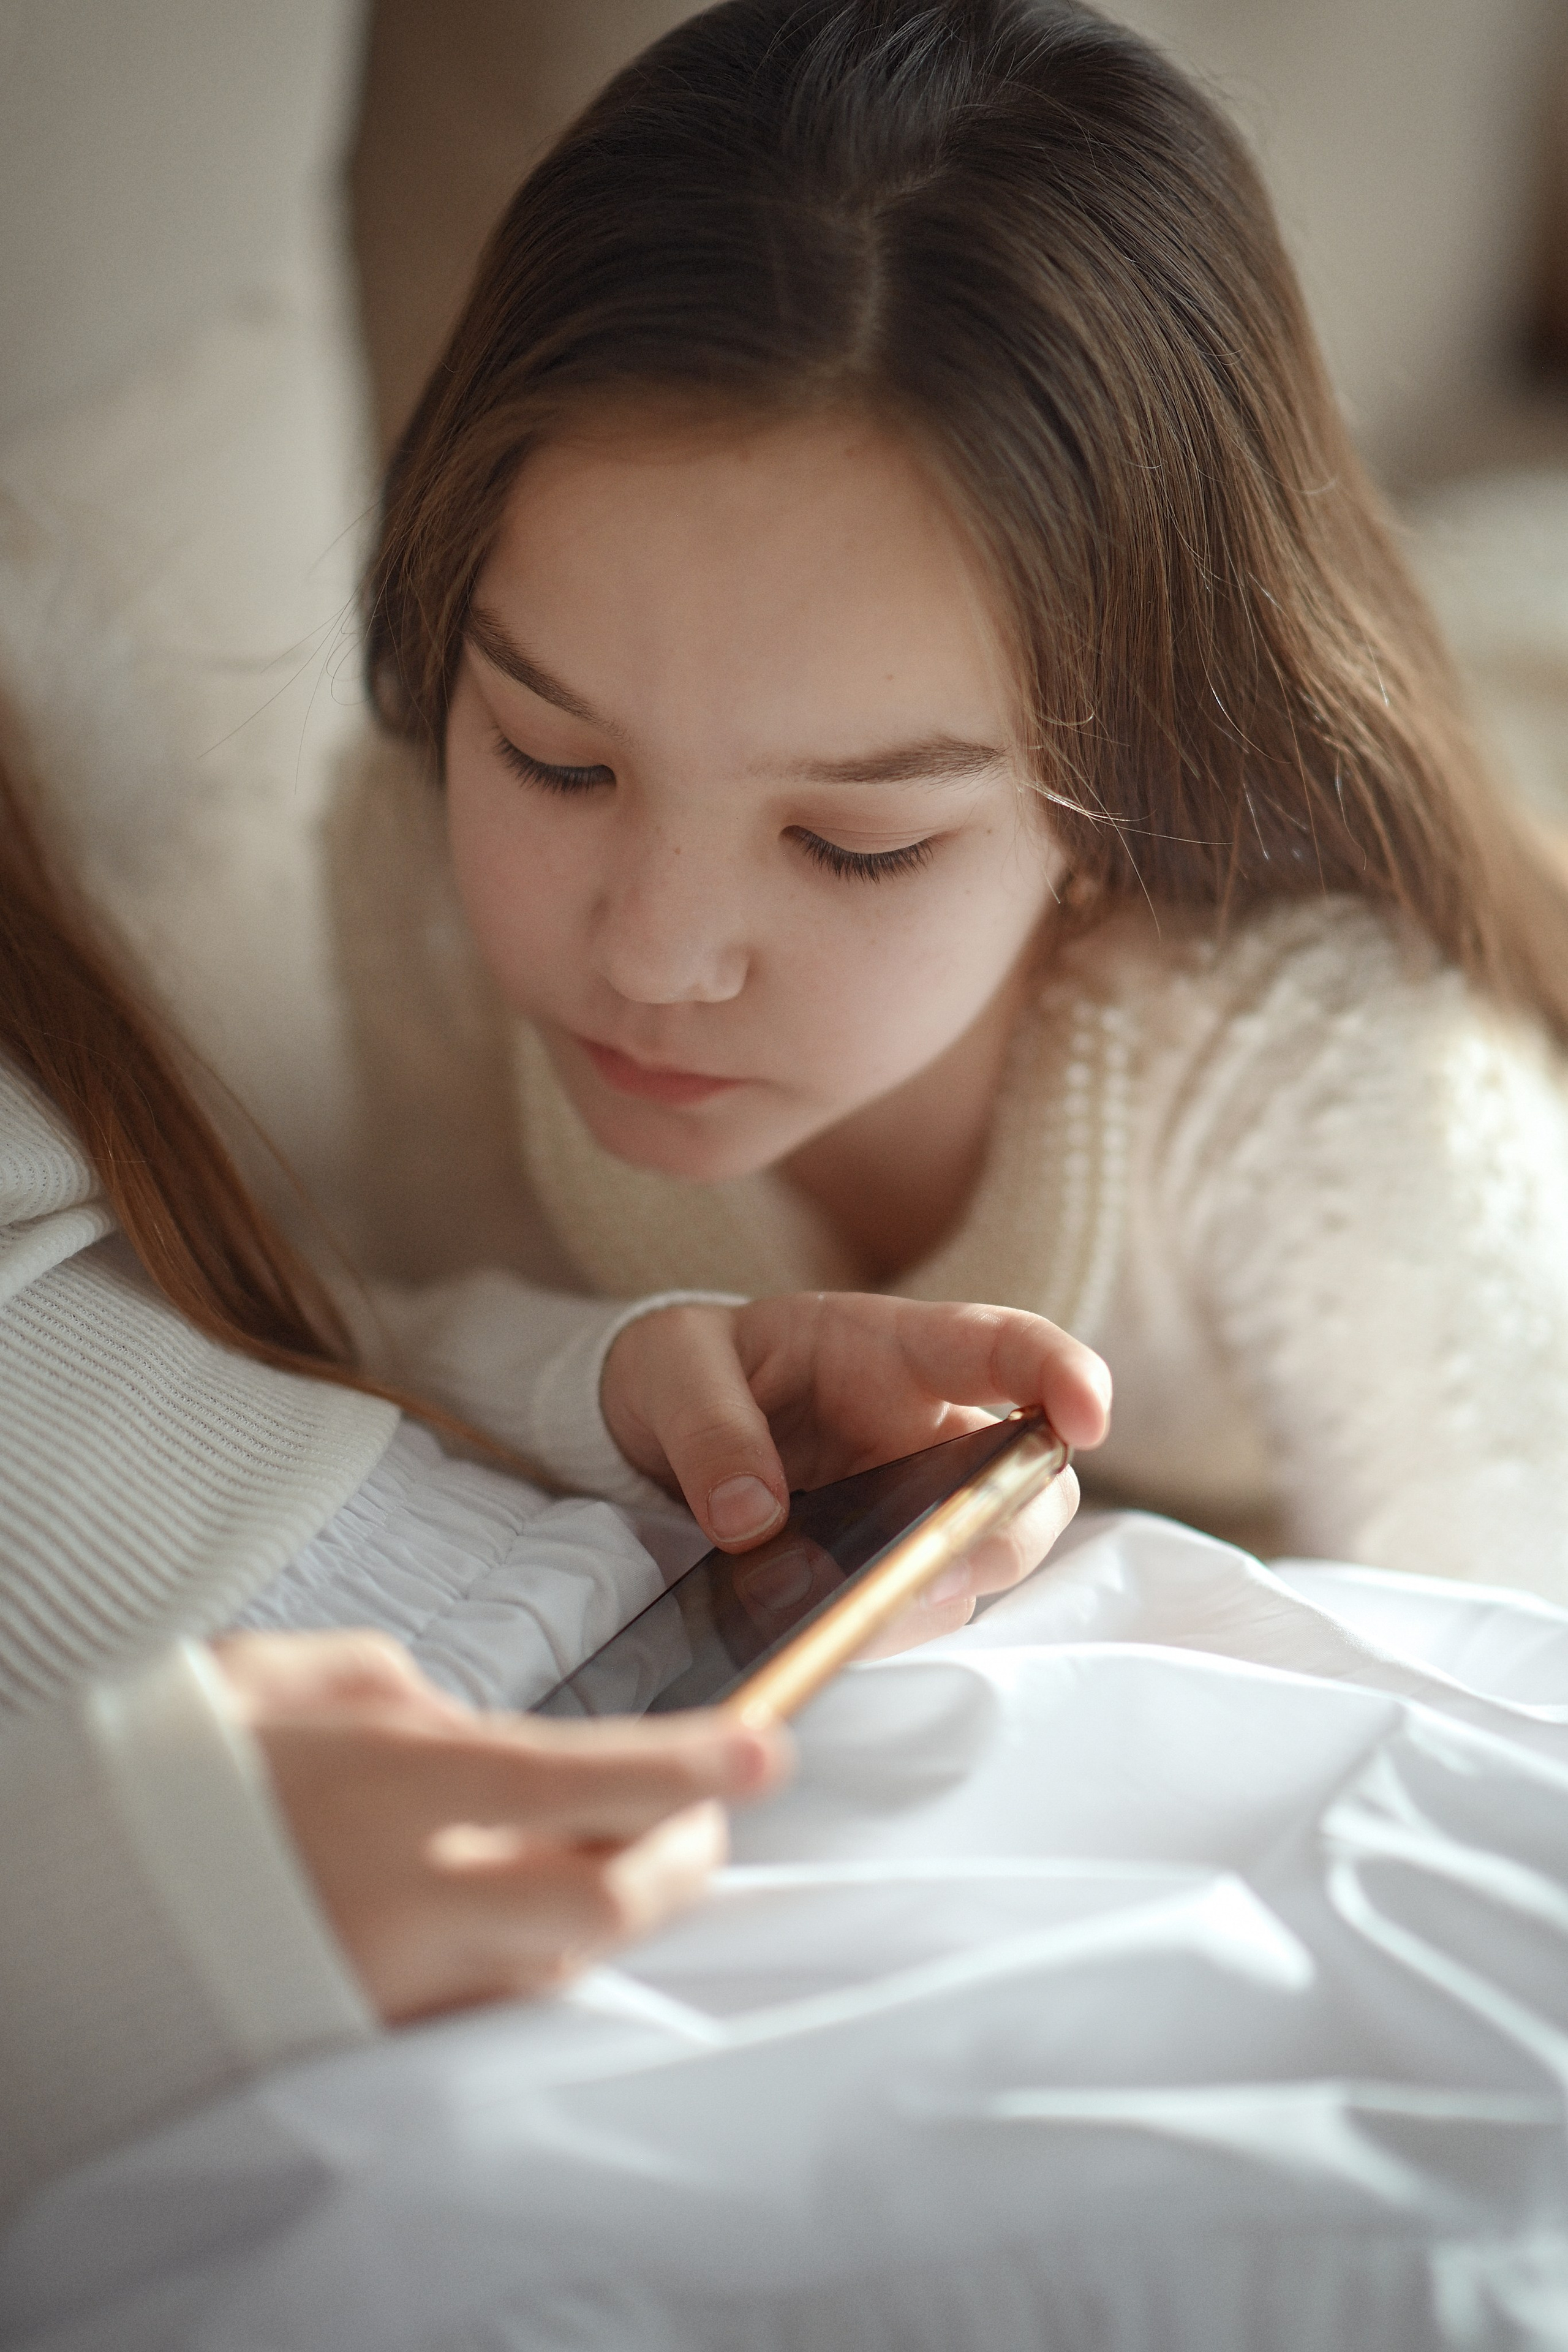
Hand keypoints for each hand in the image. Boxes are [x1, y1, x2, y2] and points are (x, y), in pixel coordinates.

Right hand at [211, 1630, 790, 2021]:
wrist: (49, 1905)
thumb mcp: (286, 1677)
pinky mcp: (362, 2038)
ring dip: (610, 1909)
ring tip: (629, 1855)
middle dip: (682, 1854)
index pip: (589, 1778)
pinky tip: (524, 1919)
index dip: (693, 1768)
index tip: (771, 1749)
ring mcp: (387, 1984)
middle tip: (709, 1814)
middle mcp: (408, 1898)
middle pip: (604, 1896)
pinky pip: (485, 2011)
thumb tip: (470, 1725)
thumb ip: (401, 1693)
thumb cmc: (162, 1765)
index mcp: (395, 1782)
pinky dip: (527, 1963)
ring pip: (558, 1963)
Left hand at [601, 1292, 1107, 1641]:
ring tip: (850, 1623)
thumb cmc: (682, 1370)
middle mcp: (929, 1428)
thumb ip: (709, 1429)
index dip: (1063, 1374)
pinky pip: (919, 1606)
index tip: (1088, 1415)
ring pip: (984, 1558)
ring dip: (935, 1596)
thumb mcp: (671, 1370)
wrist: (650, 1429)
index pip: (1005, 1346)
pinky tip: (825, 1641)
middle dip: (1010, 1527)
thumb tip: (756, 1520)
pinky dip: (886, 1630)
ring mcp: (919, 1503)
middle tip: (940, 1570)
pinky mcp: (889, 1566)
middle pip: (1031, 1478)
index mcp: (893, 1349)